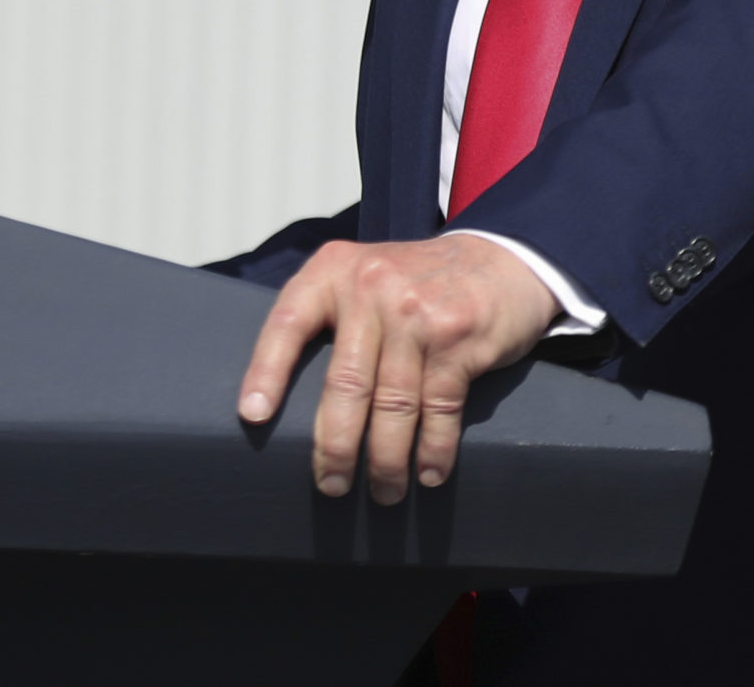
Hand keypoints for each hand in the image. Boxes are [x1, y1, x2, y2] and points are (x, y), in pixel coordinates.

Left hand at [236, 234, 557, 503]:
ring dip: (386, 462)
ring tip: (383, 493)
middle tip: (330, 486)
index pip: (287, 324)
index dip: (266, 373)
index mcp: (334, 270)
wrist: (500, 260)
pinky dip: (433, 450)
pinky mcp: (458, 339)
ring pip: (393, 406)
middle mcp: (372, 287)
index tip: (253, 418)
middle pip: (345, 383)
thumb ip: (330, 317)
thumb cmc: (417, 283)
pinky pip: (438, 409)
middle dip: (335, 446)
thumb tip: (289, 401)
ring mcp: (417, 314)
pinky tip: (428, 473)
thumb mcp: (363, 278)